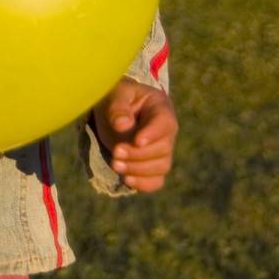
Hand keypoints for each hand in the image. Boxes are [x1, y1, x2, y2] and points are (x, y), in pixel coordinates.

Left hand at [91, 78, 177, 192]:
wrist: (113, 108)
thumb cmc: (115, 96)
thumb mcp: (114, 94)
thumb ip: (117, 107)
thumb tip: (123, 125)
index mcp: (160, 107)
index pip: (165, 123)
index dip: (153, 134)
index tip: (136, 140)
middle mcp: (166, 131)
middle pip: (163, 148)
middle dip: (139, 154)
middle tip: (116, 152)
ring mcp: (161, 149)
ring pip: (161, 166)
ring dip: (139, 169)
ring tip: (115, 165)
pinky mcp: (151, 164)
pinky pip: (157, 179)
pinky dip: (145, 184)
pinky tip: (127, 180)